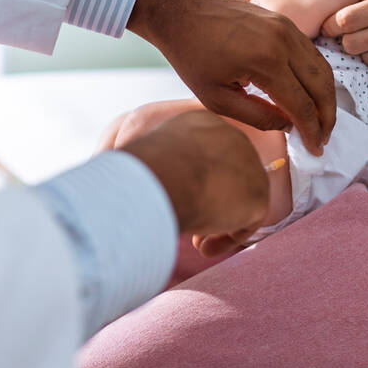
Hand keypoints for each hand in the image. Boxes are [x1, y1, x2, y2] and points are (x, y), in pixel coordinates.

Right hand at [119, 110, 267, 236]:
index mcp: (201, 120)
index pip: (208, 149)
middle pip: (228, 172)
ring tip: (195, 239)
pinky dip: (226, 238)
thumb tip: (109, 162)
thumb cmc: (140, 159)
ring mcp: (249, 165)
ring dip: (218, 220)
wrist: (163, 175)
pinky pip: (248, 222)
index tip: (176, 195)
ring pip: (239, 197)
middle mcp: (231, 136)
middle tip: (189, 220)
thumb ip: (127, 144)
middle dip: (210, 198)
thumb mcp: (125, 134)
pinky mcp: (258, 195)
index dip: (194, 176)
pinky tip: (203, 247)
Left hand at [130, 0, 335, 153]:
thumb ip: (256, 116)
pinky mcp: (283, 21)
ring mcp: (286, 27)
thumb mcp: (215, 98)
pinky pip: (310, 53)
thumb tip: (287, 126)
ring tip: (320, 121)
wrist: (179, 11)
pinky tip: (308, 94)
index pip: (301, 105)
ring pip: (322, 68)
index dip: (311, 132)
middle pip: (321, 86)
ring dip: (326, 97)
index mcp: (266, 62)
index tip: (315, 150)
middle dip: (327, 117)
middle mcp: (283, 42)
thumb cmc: (191, 55)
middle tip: (323, 139)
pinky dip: (316, 76)